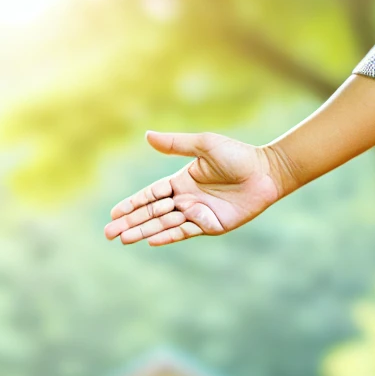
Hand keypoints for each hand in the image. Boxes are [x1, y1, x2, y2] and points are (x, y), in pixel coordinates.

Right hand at [104, 131, 289, 245]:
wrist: (267, 172)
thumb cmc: (238, 155)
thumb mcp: (204, 145)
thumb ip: (175, 144)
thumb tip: (147, 135)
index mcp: (181, 181)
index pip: (150, 195)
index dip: (132, 204)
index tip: (113, 213)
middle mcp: (186, 200)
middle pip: (151, 214)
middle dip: (129, 223)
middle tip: (108, 233)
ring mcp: (198, 214)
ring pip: (164, 225)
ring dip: (142, 231)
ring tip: (123, 239)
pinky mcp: (211, 225)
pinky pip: (184, 232)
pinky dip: (167, 236)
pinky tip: (151, 240)